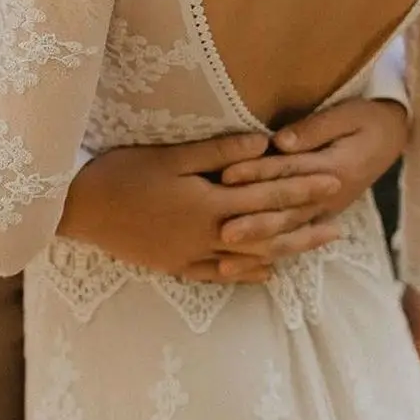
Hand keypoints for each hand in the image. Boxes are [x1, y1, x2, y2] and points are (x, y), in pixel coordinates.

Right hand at [57, 133, 344, 282]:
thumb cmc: (122, 173)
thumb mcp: (171, 157)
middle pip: (267, 232)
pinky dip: (248, 273)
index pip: (268, 195)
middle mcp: (207, 236)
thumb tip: (263, 144)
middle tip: (340, 221)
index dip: (303, 188)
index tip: (334, 181)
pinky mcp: (175, 266)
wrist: (78, 208)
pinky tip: (268, 271)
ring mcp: (192, 256)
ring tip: (315, 247)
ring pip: (250, 257)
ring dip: (286, 251)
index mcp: (209, 205)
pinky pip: (220, 275)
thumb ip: (219, 152)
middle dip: (305, 225)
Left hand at [216, 98, 406, 251]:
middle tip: (223, 231)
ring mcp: (326, 211)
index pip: (288, 170)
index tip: (227, 175)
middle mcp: (329, 196)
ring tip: (230, 254)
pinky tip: (249, 265)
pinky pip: (295, 240)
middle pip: (286, 210)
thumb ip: (314, 128)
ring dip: (259, 244)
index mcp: (334, 168)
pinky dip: (271, 254)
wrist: (392, 138)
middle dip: (254, 221)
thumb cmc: (365, 120)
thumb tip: (280, 141)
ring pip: (289, 232)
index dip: (257, 171)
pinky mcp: (322, 217)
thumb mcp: (346, 115)